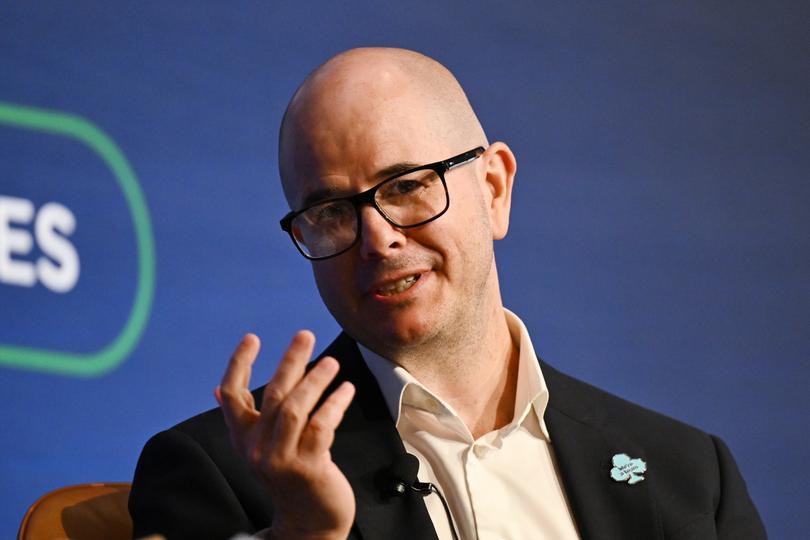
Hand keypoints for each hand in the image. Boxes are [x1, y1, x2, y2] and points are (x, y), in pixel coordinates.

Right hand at [216, 331, 355, 539]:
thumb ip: (243, 418)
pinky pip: (321, 426)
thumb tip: (217, 389)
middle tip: (305, 335)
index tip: (252, 338)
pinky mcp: (308, 467)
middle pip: (272, 394)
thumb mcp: (260, 446)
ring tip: (332, 363)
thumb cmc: (289, 474)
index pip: (231, 395)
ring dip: (315, 381)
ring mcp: (281, 459)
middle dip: (289, 360)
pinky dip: (335, 405)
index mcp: (243, 438)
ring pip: (295, 408)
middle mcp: (257, 447)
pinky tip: (346, 390)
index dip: (238, 364)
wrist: (309, 519)